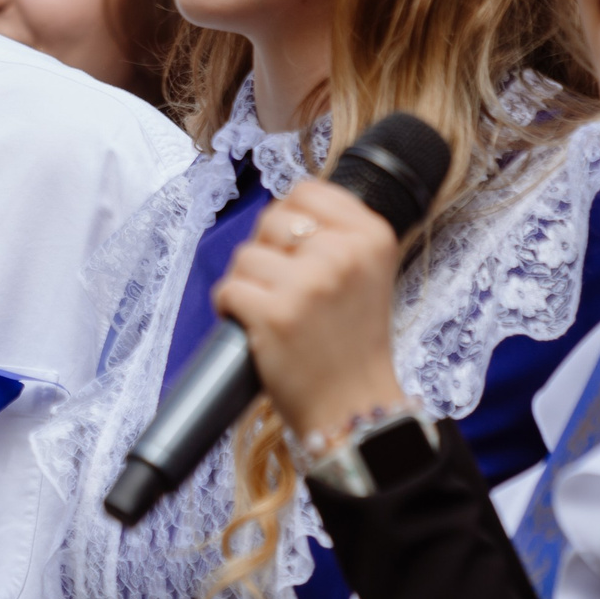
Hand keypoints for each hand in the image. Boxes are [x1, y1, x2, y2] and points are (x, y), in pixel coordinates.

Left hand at [211, 179, 410, 452]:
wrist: (354, 407)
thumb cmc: (352, 342)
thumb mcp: (368, 272)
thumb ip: (336, 235)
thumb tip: (285, 208)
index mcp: (372, 236)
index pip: (307, 191)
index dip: (289, 220)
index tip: (294, 251)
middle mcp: (343, 254)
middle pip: (270, 221)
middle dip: (266, 253)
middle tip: (285, 289)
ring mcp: (308, 284)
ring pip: (245, 257)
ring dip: (248, 284)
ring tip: (274, 312)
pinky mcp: (275, 314)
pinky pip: (227, 290)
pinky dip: (230, 308)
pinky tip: (253, 326)